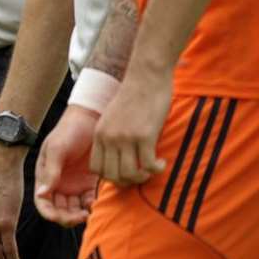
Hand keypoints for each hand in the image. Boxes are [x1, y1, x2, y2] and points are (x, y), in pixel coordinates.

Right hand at [35, 105, 100, 226]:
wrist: (91, 118)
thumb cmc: (69, 130)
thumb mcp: (56, 148)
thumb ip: (50, 171)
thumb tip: (42, 194)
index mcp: (45, 178)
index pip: (43, 203)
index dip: (51, 214)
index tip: (63, 217)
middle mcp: (59, 185)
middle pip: (60, 211)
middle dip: (68, 217)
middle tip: (81, 215)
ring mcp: (75, 185)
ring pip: (76, 209)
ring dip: (81, 214)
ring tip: (91, 209)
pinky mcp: (91, 183)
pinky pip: (91, 201)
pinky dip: (93, 205)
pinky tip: (97, 201)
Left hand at [92, 70, 170, 186]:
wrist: (146, 76)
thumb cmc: (134, 97)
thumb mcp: (113, 118)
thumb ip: (112, 136)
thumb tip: (119, 159)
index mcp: (99, 134)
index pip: (96, 169)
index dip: (111, 177)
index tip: (125, 173)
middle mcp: (109, 138)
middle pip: (111, 176)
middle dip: (127, 182)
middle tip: (141, 175)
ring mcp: (125, 138)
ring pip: (129, 174)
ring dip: (143, 177)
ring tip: (152, 169)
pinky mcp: (144, 135)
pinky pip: (148, 165)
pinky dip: (156, 169)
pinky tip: (161, 163)